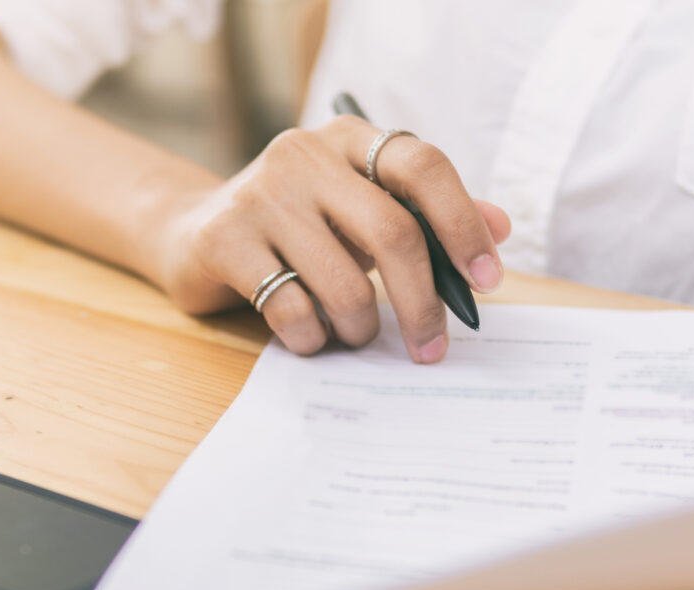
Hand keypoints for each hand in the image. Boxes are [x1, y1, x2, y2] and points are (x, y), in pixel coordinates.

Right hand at [152, 115, 510, 362]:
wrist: (192, 231)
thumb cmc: (297, 226)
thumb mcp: (361, 209)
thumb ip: (426, 215)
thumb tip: (501, 228)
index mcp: (349, 139)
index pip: (423, 167)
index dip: (463, 225)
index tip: (485, 281)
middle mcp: (304, 155)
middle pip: (392, 232)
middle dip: (423, 302)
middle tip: (432, 347)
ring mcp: (259, 195)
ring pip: (343, 283)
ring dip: (360, 326)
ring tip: (353, 332)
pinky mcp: (224, 239)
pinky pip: (291, 309)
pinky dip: (312, 337)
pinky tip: (309, 334)